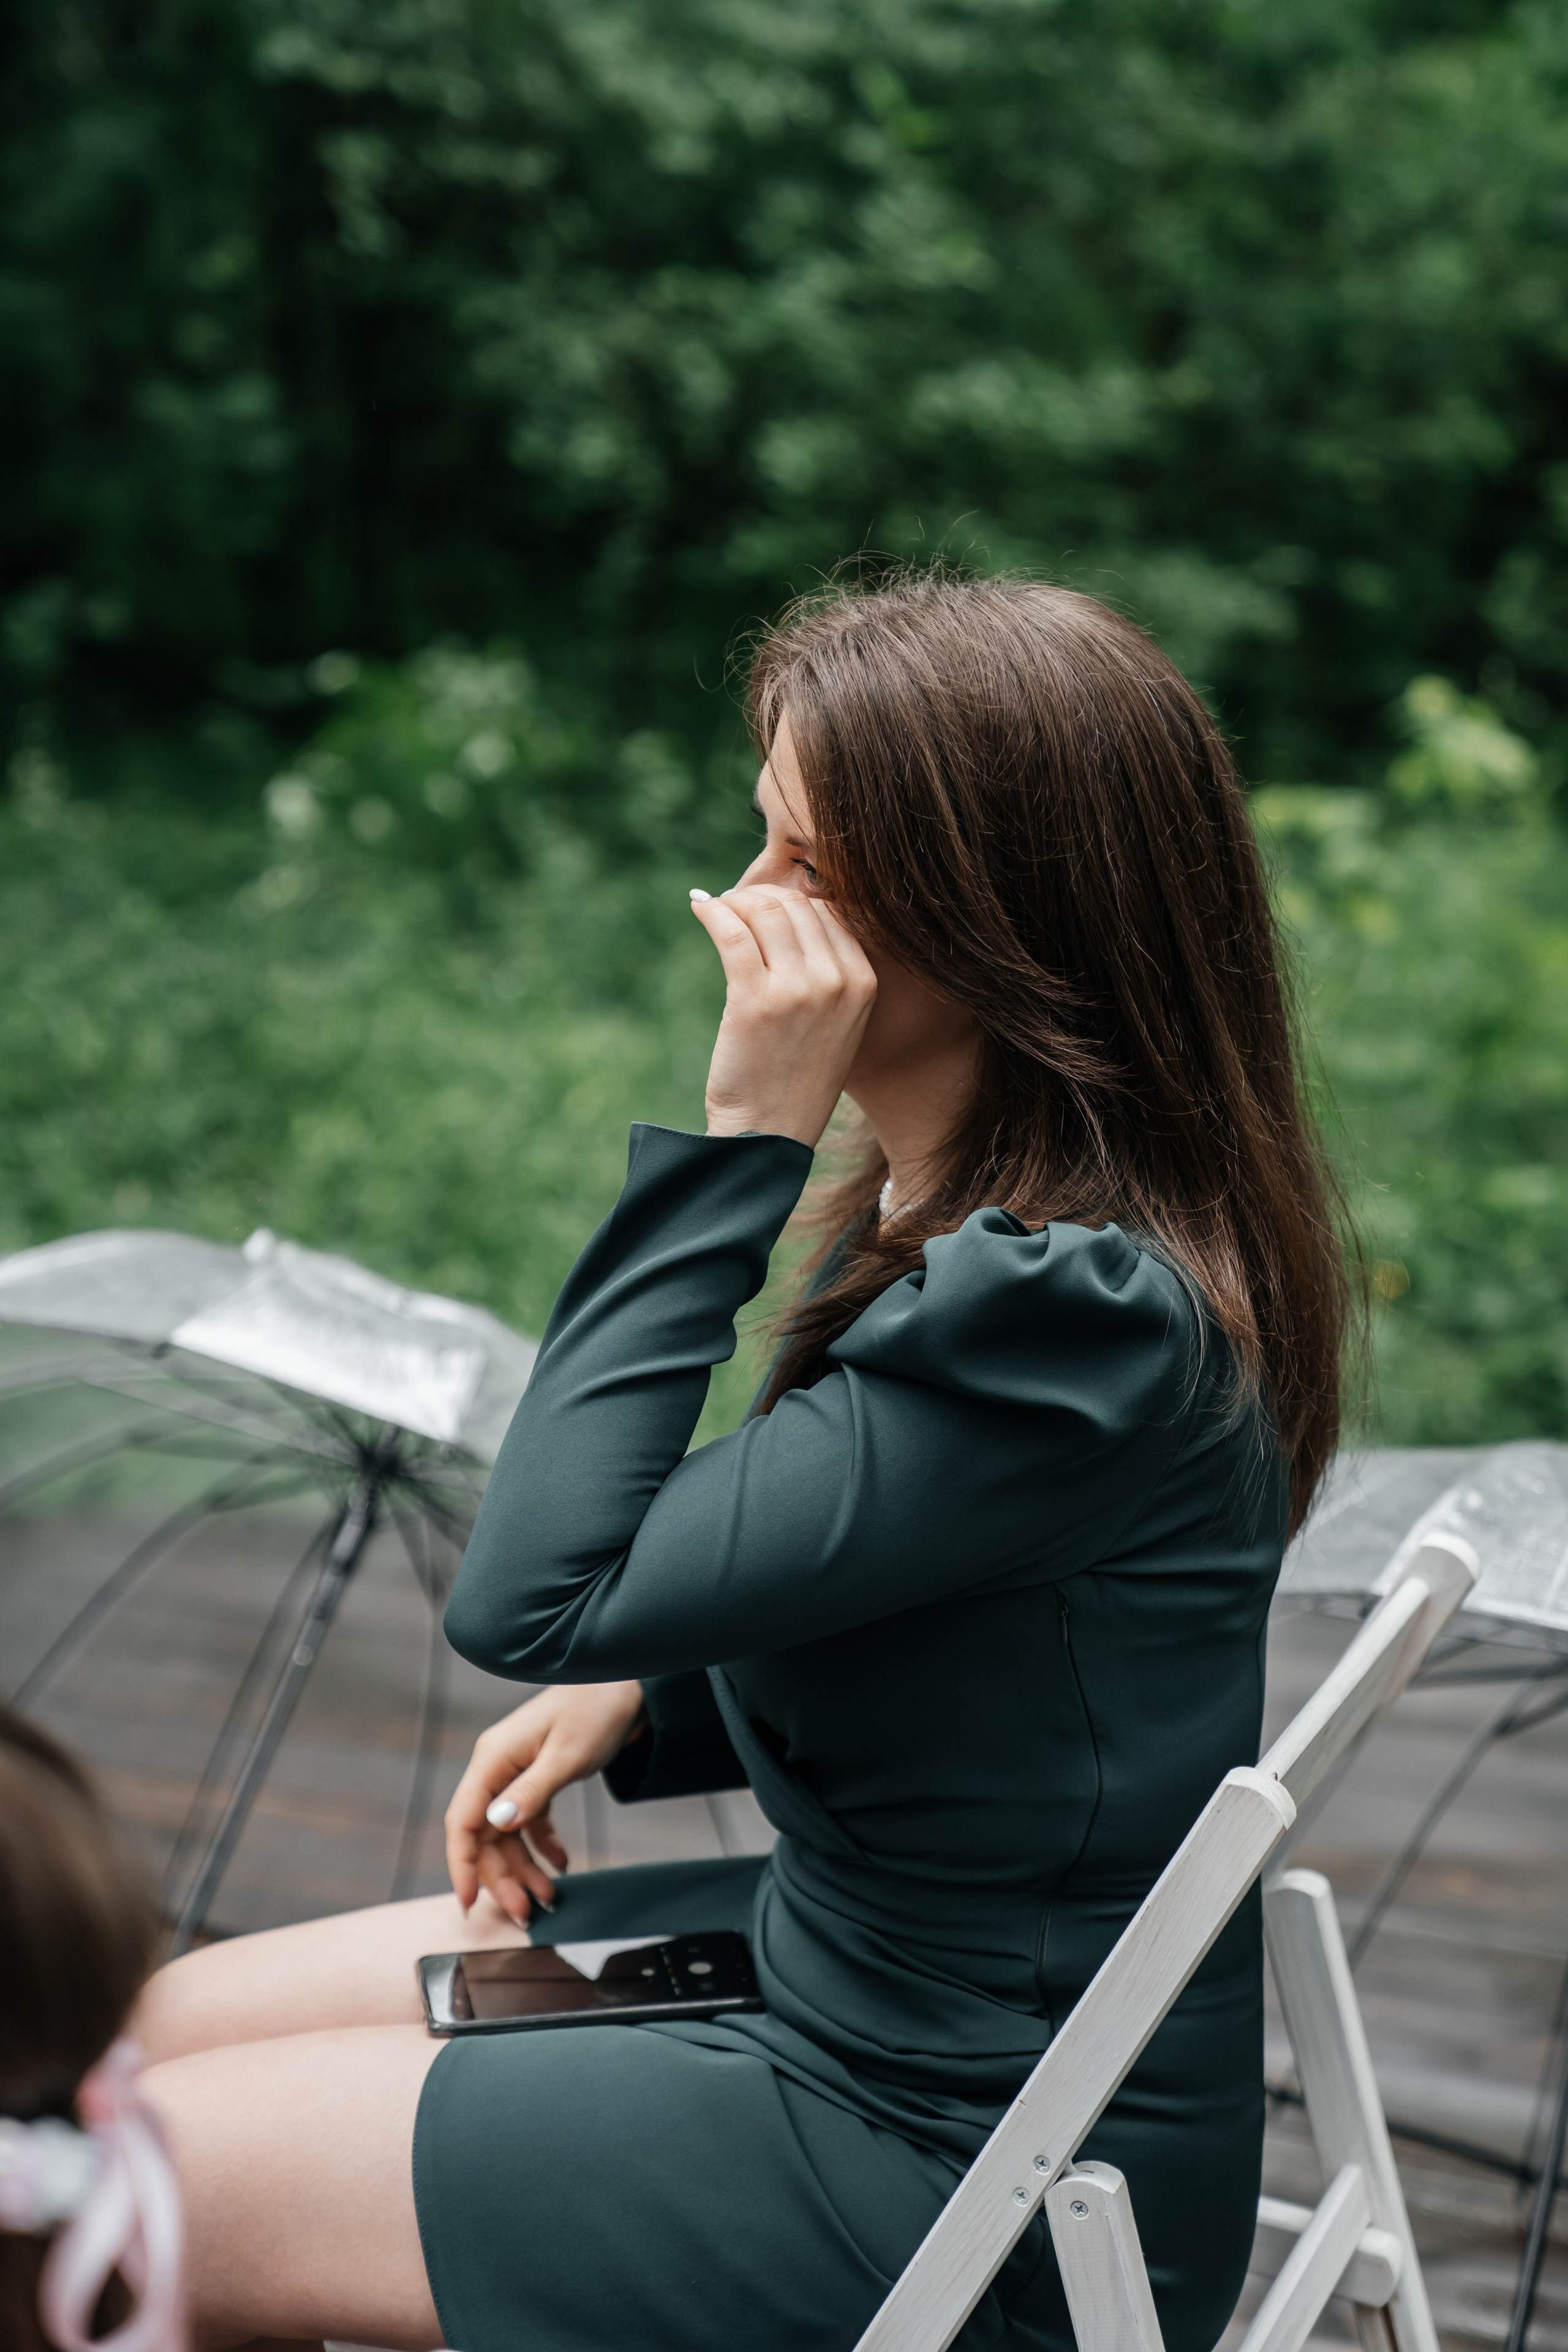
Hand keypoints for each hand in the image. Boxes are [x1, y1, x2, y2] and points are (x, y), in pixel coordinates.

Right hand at [444, 1681, 646, 1922]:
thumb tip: (495, 1823)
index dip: (461, 1864)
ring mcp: (516, 1774)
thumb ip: (531, 1792)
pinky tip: (561, 1864)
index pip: (462, 1820)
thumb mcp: (566, 1756)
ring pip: (507, 1834)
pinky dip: (542, 1846)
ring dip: (524, 1868)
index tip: (469, 1903)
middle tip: (525, 1913)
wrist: (625, 1684)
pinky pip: (530, 1822)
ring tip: (548, 1898)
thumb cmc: (595, 1711)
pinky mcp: (536, 1778)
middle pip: (485, 1835)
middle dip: (502, 1877)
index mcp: (493, 1759)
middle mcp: (497, 1768)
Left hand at [690, 884, 876, 1147]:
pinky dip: (713, 912)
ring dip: (734, 902)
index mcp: (864, 983)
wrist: (770, 1134)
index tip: (762, 909)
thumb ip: (827, 973)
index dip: (790, 902)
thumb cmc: (795, 1079)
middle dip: (759, 898)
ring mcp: (798, 989)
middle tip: (734, 908)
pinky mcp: (755, 999)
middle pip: (796, 904)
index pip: (828, 912)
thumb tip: (785, 912)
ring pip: (764, 911)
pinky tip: (701, 909)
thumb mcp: (836, 1024)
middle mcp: (837, 981)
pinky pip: (732, 933)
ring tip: (717, 911)